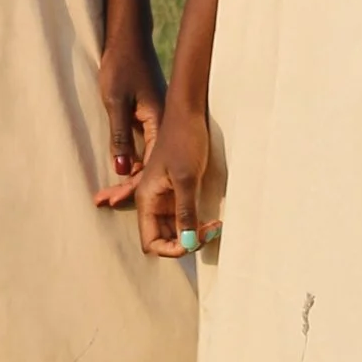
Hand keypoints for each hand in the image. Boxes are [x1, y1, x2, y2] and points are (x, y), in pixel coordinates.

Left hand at [94, 23, 167, 204]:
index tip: (115, 200)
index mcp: (159, 121)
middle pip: (151, 165)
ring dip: (130, 175)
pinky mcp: (151, 115)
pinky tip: (124, 170)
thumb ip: (120, 136)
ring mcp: (158, 120)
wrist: (128, 39)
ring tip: (110, 195)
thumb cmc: (121, 66)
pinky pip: (146, 145)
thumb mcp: (115, 102)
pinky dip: (134, 160)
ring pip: (148, 157)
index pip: (151, 165)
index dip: (133, 186)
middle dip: (130, 186)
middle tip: (106, 201)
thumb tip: (122, 170)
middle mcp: (162, 124)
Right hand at [134, 87, 211, 257]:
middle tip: (209, 231)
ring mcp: (166, 197)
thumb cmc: (184, 140)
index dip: (171, 249)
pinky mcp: (178, 191)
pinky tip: (212, 220)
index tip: (194, 240)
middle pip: (164, 239)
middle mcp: (153, 202)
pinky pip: (185, 217)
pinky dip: (197, 223)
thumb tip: (187, 245)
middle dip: (185, 243)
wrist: (190, 112)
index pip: (151, 242)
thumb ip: (185, 213)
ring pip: (176, 230)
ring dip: (193, 234)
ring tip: (214, 226)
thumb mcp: (186, 178)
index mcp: (147, 199)